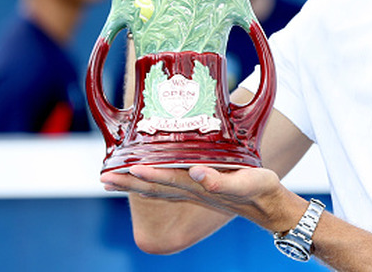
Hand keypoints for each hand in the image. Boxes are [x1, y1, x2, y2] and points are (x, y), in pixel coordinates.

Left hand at [102, 165, 304, 231]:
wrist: (267, 205)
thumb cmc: (258, 190)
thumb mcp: (245, 181)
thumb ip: (220, 178)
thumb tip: (196, 171)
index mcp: (199, 185)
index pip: (166, 178)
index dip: (146, 173)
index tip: (125, 167)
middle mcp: (190, 189)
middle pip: (153, 186)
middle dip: (128, 181)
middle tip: (104, 177)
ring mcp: (192, 191)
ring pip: (156, 188)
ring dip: (133, 184)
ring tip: (110, 180)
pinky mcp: (197, 188)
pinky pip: (166, 187)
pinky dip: (150, 184)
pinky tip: (141, 181)